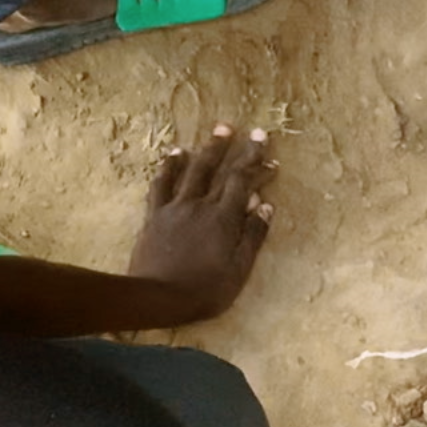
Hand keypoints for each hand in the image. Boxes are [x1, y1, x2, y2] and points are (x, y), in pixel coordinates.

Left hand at [128, 124, 274, 324]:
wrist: (156, 297)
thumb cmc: (204, 291)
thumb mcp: (239, 270)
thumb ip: (253, 236)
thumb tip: (266, 205)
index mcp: (224, 219)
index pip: (244, 183)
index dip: (258, 166)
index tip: (270, 154)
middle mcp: (200, 205)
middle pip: (222, 171)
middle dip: (239, 150)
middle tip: (250, 131)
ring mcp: (176, 207)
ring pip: (193, 170)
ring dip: (208, 149)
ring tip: (220, 130)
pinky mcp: (155, 214)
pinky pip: (162, 184)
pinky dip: (169, 167)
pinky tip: (175, 153)